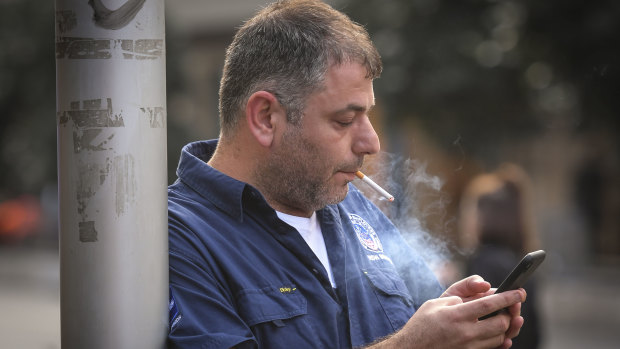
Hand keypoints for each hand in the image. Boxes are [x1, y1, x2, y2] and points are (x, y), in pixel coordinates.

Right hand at [367, 276, 525, 348]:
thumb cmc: (423, 323)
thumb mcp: (437, 301)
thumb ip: (462, 292)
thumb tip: (486, 288)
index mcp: (456, 315)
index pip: (489, 304)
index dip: (508, 297)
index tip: (520, 291)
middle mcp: (465, 333)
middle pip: (501, 323)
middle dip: (510, 313)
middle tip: (511, 306)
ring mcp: (469, 347)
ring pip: (500, 337)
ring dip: (506, 326)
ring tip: (504, 317)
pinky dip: (501, 341)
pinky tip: (503, 334)